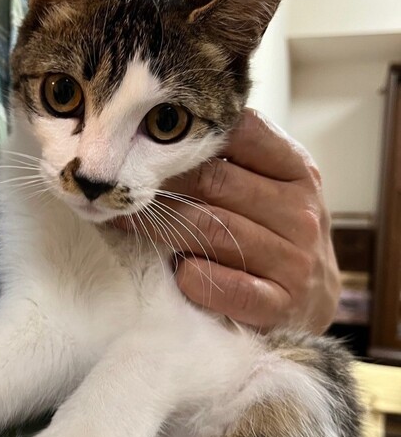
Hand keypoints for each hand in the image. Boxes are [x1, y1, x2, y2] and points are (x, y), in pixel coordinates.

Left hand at [125, 109, 340, 332]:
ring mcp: (294, 261)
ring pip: (211, 229)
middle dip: (161, 181)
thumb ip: (234, 162)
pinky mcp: (280, 305)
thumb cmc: (277, 233)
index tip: (150, 139)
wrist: (314, 302)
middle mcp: (300, 212)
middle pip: (215, 181)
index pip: (245, 131)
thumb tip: (159, 138)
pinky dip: (194, 277)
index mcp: (298, 172)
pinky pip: (226, 286)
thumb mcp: (272, 188)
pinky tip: (176, 271)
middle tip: (122, 183)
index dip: (192, 133)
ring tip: (124, 219)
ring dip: (159, 225)